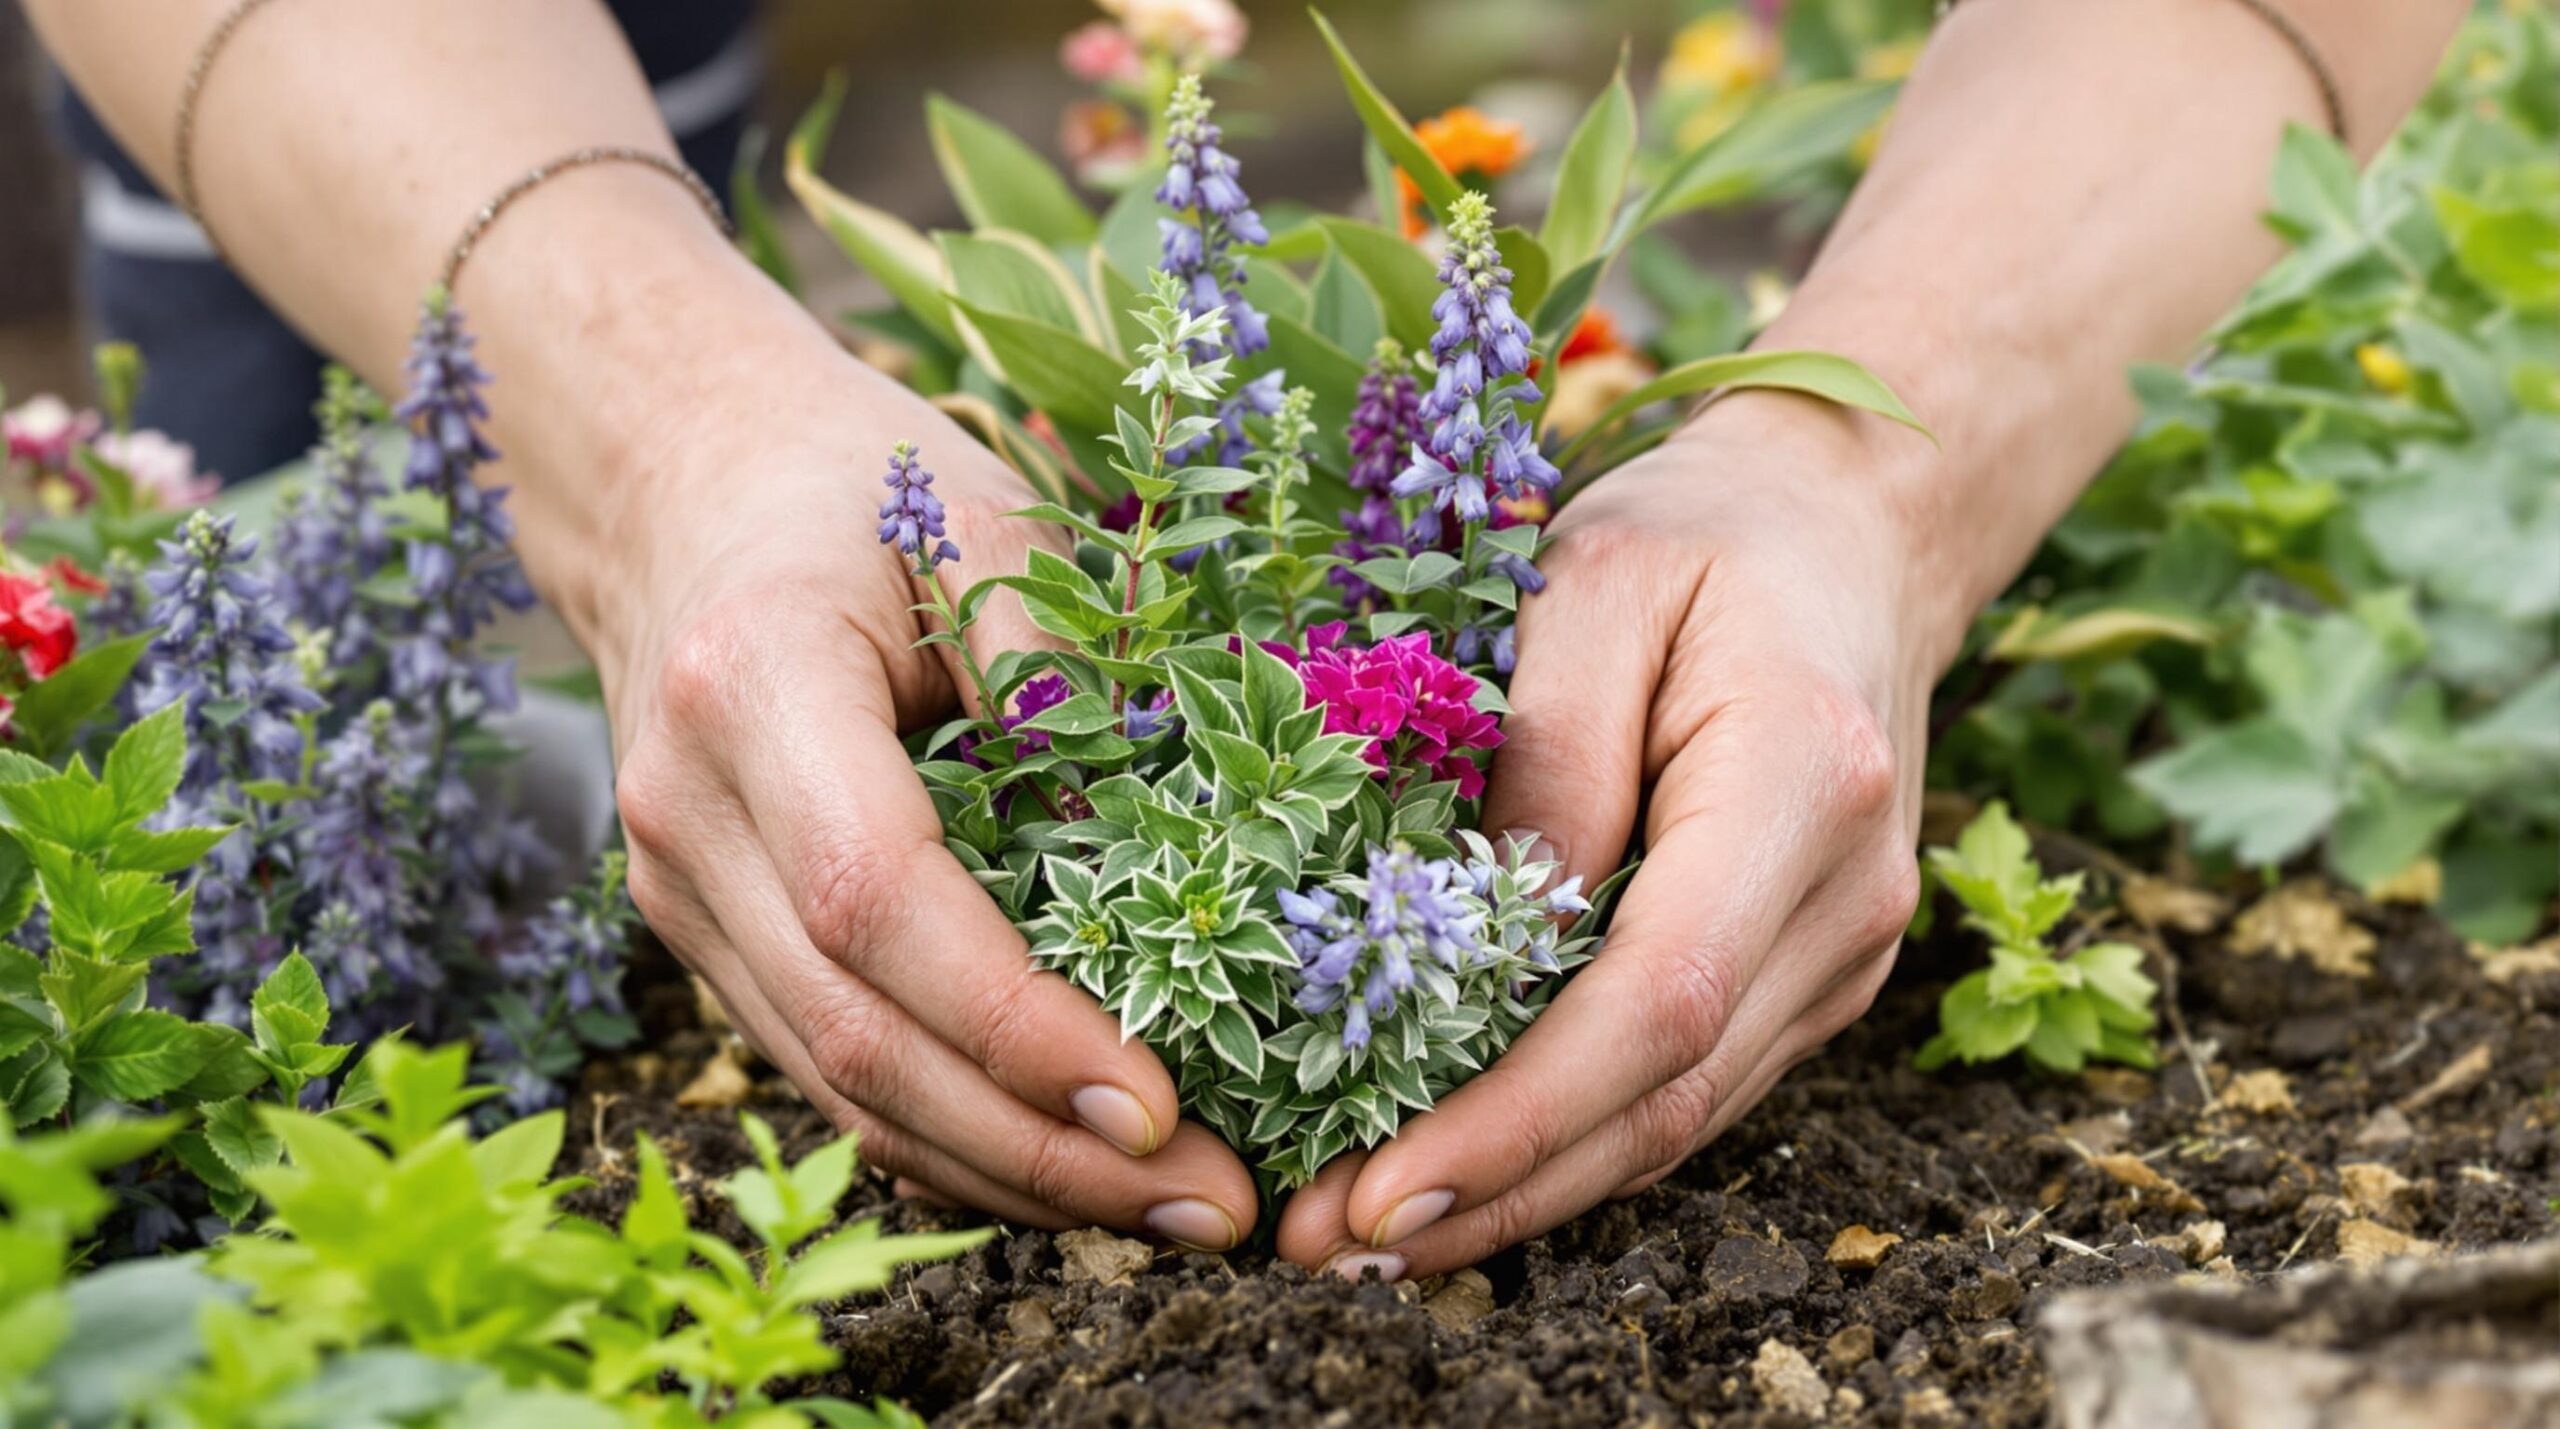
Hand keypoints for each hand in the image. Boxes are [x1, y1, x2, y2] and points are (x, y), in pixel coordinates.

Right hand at [598, 362, 1257, 1250]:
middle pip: (857, 1034)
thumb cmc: (860, 485)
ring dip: (1005, 1171)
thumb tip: (1185, 868)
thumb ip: (1074, 675)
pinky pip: (823, 1067)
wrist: (681, 479)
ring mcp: (677, 889)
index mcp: (752, 684)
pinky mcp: (701, 932)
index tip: (1161, 1105)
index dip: (1016, 1023)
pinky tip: (1066, 1170)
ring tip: (1170, 1214)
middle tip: (1215, 1209)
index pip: (877, 900)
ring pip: (833, 1085)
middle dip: (1040, 1147)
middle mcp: (688, 812)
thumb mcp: (992, 523)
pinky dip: (946, 1134)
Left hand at [1278, 395, 1942, 1278]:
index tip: (1385, 1182)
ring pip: (1682, 1117)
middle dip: (1497, 1187)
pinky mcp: (1812, 971)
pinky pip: (1689, 1083)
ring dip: (1527, 1191)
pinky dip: (1578, 1141)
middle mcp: (1847, 895)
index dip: (1522, 1112)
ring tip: (1365, 1235)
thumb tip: (1488, 922)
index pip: (1656, 996)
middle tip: (1327, 1246)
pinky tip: (1468, 1173)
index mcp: (1802, 780)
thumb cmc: (1706, 536)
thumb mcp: (1594, 578)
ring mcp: (1844, 948)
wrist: (1856, 534)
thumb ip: (1545, 746)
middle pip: (1669, 1094)